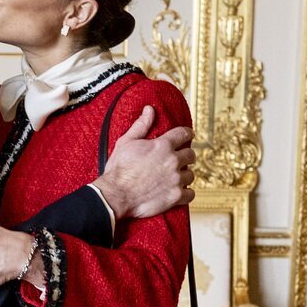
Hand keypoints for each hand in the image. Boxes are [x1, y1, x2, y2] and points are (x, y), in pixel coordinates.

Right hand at [94, 105, 195, 219]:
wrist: (115, 195)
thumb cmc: (118, 169)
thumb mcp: (126, 142)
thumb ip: (141, 125)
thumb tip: (150, 109)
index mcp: (162, 145)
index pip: (183, 134)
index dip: (187, 133)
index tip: (189, 135)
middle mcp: (172, 161)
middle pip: (190, 155)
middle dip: (186, 156)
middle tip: (180, 160)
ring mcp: (175, 179)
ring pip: (190, 175)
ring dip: (184, 176)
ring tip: (176, 178)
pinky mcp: (175, 196)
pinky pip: (190, 194)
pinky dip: (186, 194)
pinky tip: (180, 193)